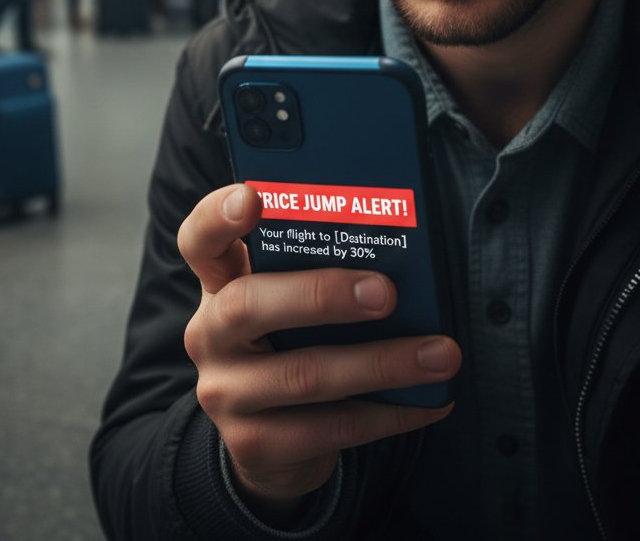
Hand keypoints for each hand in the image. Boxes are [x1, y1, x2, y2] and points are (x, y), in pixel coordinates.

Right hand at [178, 184, 460, 519]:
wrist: (267, 438)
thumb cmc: (290, 342)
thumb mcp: (286, 298)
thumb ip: (315, 269)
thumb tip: (395, 245)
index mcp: (217, 283)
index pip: (199, 239)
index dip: (217, 216)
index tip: (252, 196)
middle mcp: (209, 333)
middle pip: (248, 305)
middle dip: (321, 296)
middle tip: (386, 292)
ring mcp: (224, 392)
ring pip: (303, 375)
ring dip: (381, 363)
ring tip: (440, 354)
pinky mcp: (253, 443)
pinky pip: (329, 429)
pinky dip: (389, 413)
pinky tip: (430, 400)